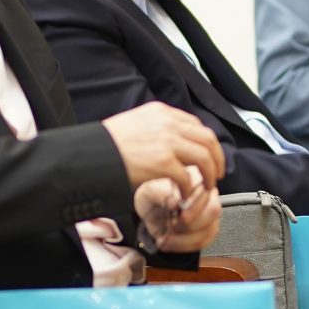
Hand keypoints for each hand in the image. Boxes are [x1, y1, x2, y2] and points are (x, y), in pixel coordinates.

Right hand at [105, 102, 226, 194]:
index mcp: (161, 112)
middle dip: (217, 158)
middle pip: (207, 139)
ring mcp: (168, 142)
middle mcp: (168, 123)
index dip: (206, 142)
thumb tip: (168, 142)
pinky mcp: (164, 162)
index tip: (209, 154)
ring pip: (204, 157)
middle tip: (217, 173)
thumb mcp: (133, 124)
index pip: (195, 124)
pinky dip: (189, 189)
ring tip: (206, 187)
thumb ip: (153, 129)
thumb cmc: (105, 145)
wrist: (91, 154)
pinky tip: (185, 196)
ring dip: (209, 174)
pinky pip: (187, 177)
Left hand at [137, 173, 221, 251]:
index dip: (192, 206)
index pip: (205, 193)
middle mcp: (208, 195)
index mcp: (196, 179)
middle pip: (213, 210)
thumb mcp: (149, 192)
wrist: (149, 212)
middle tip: (171, 224)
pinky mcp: (208, 230)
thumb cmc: (152, 198)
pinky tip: (170, 241)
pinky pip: (203, 242)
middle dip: (190, 223)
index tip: (177, 214)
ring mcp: (210, 214)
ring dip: (184, 238)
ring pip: (209, 230)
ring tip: (166, 234)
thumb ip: (161, 194)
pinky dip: (183, 246)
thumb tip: (175, 203)